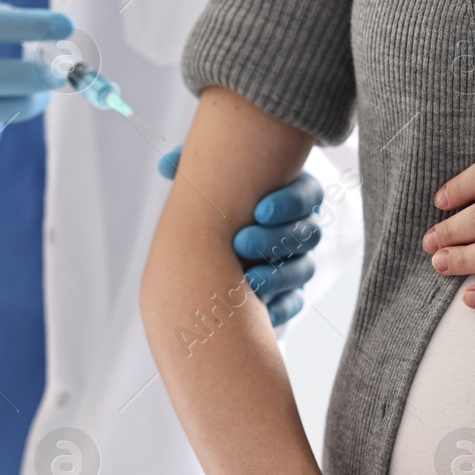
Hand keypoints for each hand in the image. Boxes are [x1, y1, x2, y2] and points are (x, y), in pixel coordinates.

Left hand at [160, 146, 322, 323]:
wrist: (213, 243)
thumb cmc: (214, 203)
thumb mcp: (204, 181)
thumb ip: (189, 167)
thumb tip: (167, 167)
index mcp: (290, 194)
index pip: (308, 194)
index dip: (290, 203)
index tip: (259, 210)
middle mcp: (300, 228)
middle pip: (307, 233)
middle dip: (275, 239)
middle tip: (240, 243)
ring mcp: (297, 261)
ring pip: (303, 269)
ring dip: (277, 274)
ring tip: (247, 277)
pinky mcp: (289, 292)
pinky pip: (294, 302)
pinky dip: (279, 306)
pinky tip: (259, 308)